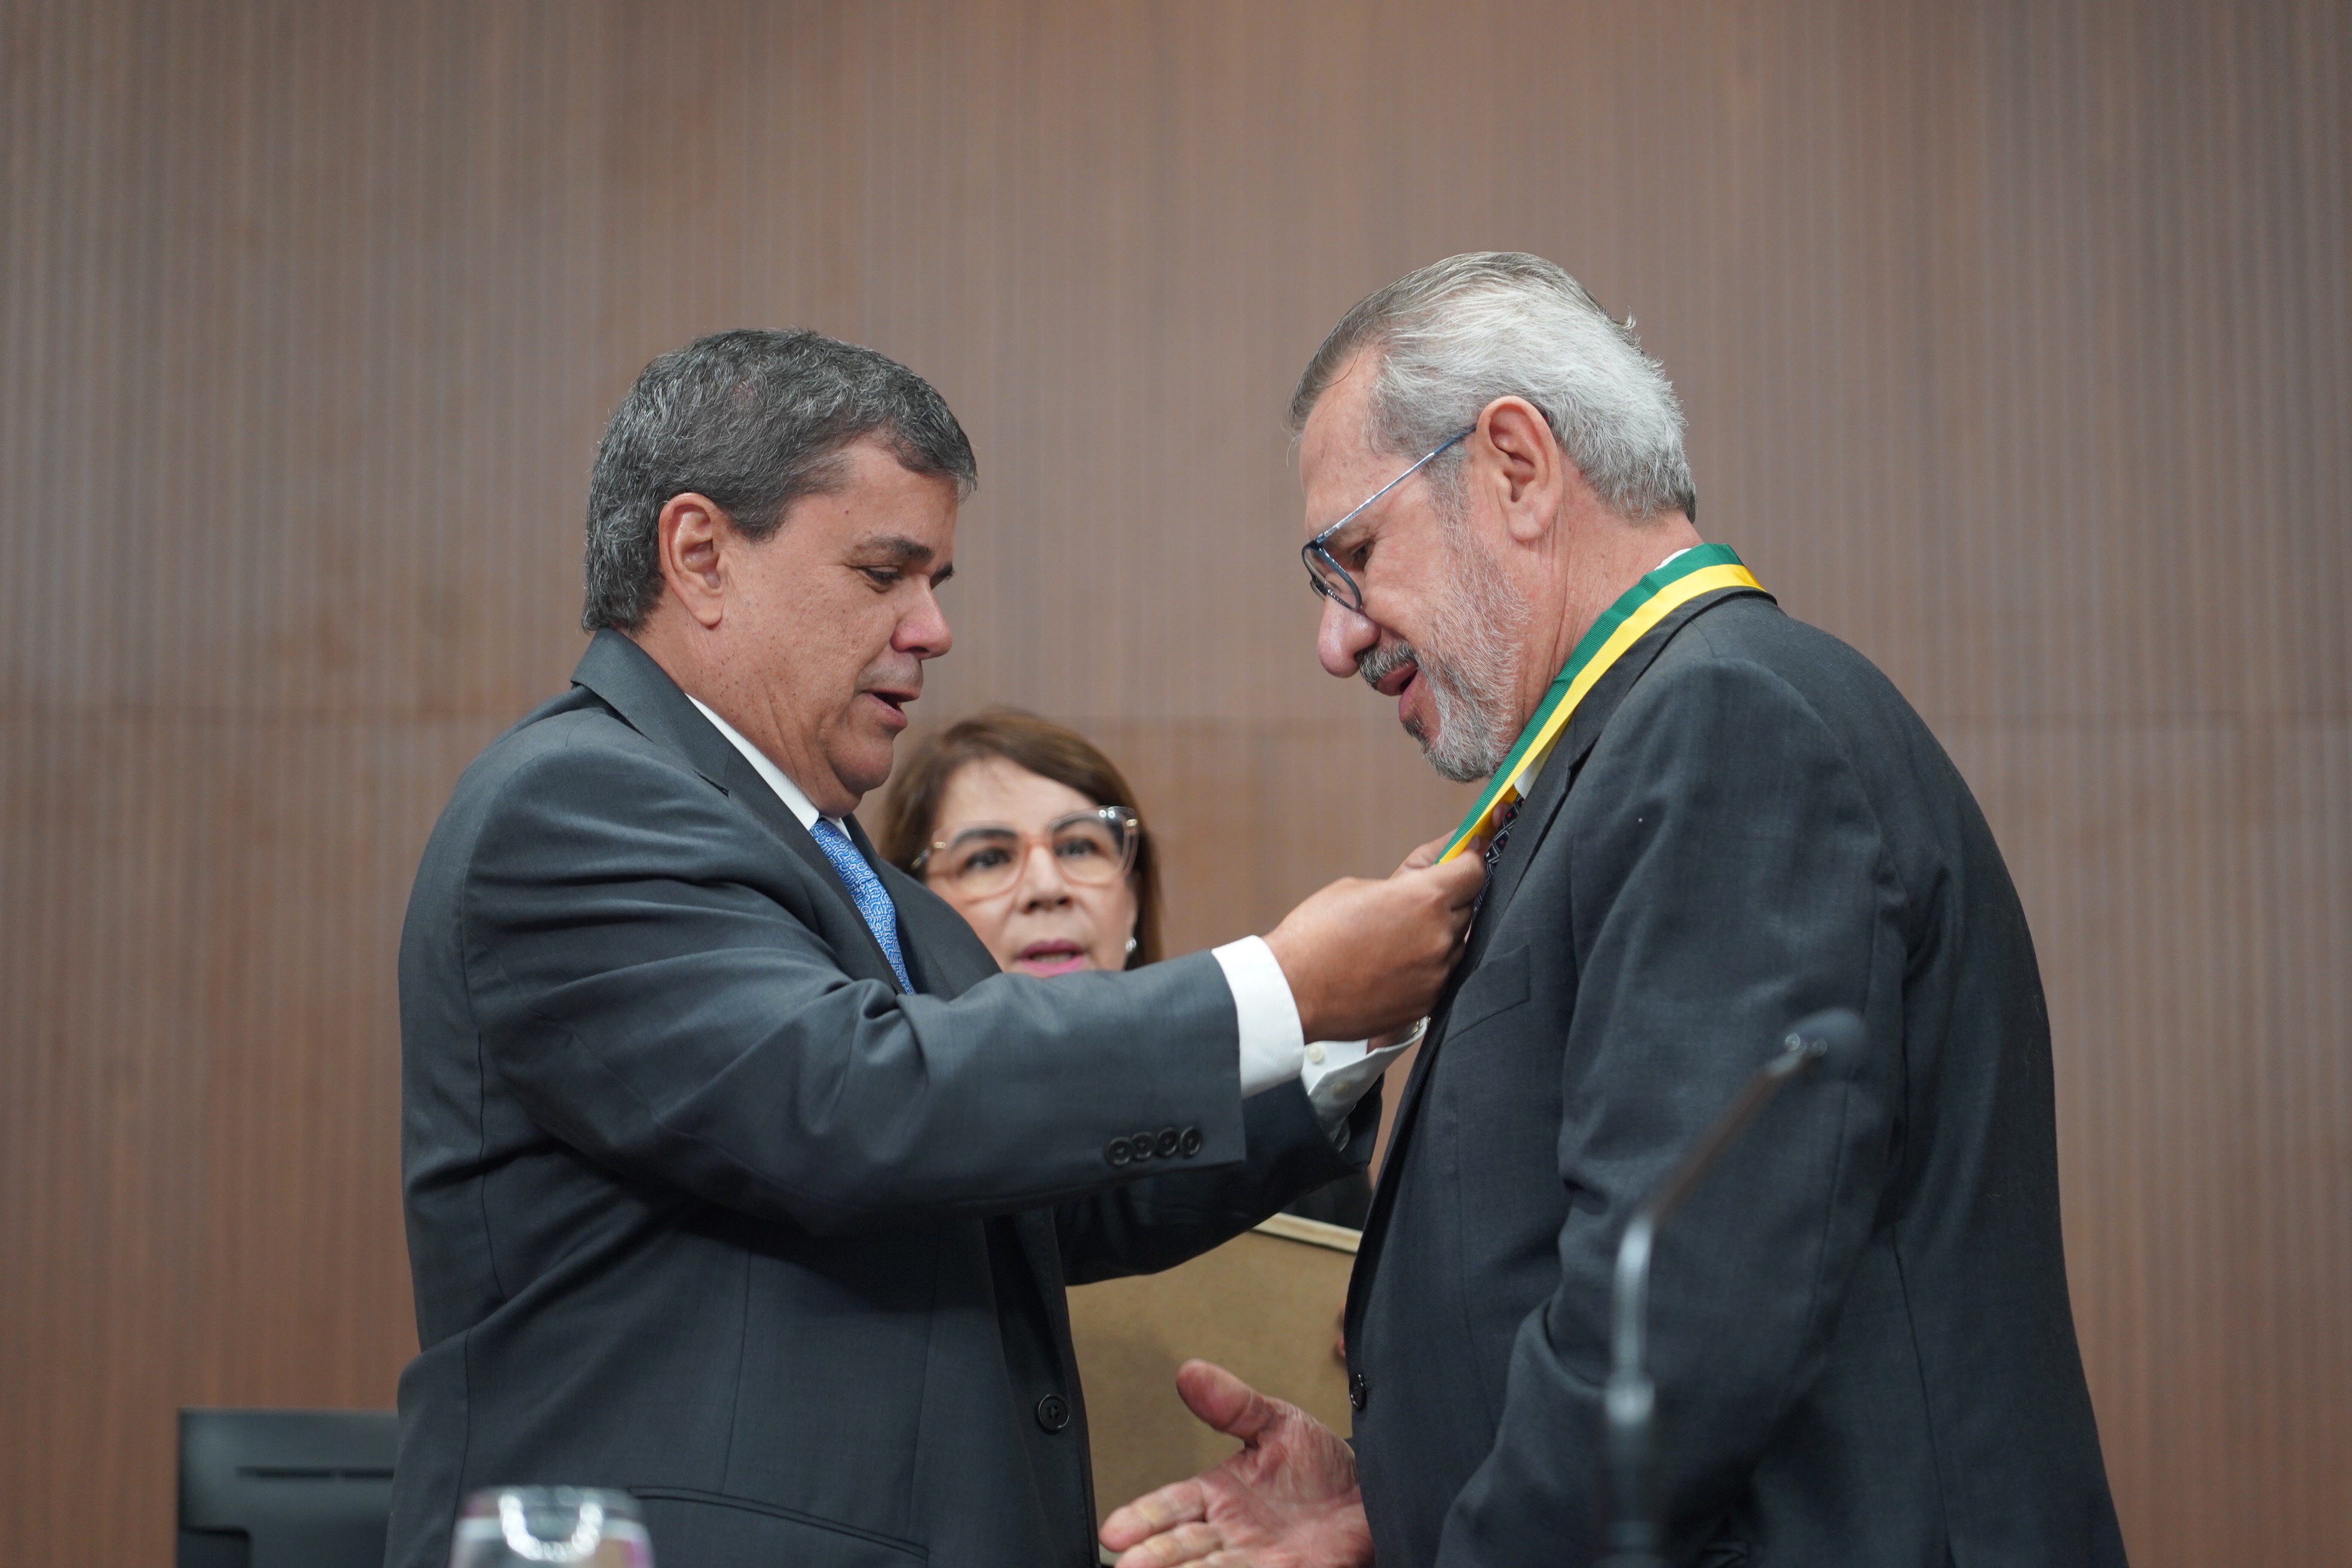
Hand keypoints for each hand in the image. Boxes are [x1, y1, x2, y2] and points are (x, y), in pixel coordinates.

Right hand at [1100, 1361, 1372, 1567]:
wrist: (1374, 1494)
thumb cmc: (1322, 1465)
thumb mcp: (1277, 1423)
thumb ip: (1233, 1405)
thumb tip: (1189, 1371)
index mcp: (1219, 1496)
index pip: (1171, 1508)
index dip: (1143, 1519)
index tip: (1113, 1533)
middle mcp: (1232, 1534)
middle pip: (1183, 1547)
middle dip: (1156, 1557)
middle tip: (1128, 1566)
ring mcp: (1259, 1560)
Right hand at [1266, 842, 1483, 1040]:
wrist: (1292, 991)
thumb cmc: (1315, 936)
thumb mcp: (1357, 887)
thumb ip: (1405, 878)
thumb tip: (1433, 865)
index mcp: (1424, 898)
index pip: (1474, 870)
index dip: (1467, 862)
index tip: (1462, 860)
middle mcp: (1439, 936)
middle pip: (1467, 908)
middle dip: (1447, 902)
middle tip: (1413, 905)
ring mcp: (1436, 973)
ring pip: (1455, 945)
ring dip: (1437, 937)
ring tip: (1395, 940)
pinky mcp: (1427, 1001)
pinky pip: (1440, 975)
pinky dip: (1425, 967)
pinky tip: (1393, 966)